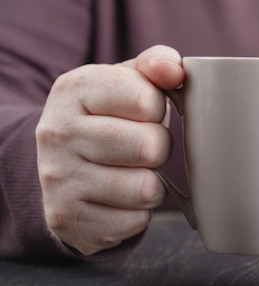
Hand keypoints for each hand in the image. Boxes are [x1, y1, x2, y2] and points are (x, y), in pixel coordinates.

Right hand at [36, 45, 184, 254]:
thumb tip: (176, 71)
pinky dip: (138, 213)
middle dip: (160, 147)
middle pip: (149, 146)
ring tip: (135, 172)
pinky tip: (120, 199)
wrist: (63, 165)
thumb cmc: (110, 116)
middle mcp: (56, 132)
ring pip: (146, 189)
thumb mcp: (128, 80)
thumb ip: (157, 64)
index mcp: (74, 89)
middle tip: (145, 146)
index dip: (158, 107)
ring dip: (152, 184)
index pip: (145, 99)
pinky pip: (135, 221)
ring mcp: (58, 179)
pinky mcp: (68, 219)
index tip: (146, 112)